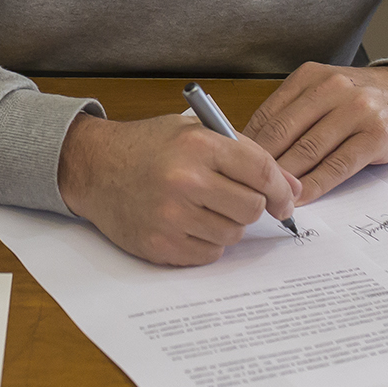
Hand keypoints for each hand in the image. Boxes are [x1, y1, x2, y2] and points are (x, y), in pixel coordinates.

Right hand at [57, 112, 299, 265]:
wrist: (95, 167)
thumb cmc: (148, 147)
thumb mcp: (195, 132)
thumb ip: (245, 155)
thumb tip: (292, 188)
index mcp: (198, 146)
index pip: (261, 172)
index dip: (281, 189)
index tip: (285, 200)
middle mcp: (185, 181)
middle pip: (252, 208)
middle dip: (252, 206)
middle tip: (235, 199)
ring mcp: (171, 217)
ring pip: (232, 234)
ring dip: (226, 224)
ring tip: (202, 207)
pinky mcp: (160, 245)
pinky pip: (208, 254)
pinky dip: (205, 242)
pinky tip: (186, 222)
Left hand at [244, 63, 387, 202]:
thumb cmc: (360, 100)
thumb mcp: (323, 92)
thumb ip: (291, 113)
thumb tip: (248, 148)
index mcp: (310, 77)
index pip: (268, 115)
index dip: (247, 146)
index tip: (233, 169)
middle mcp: (332, 88)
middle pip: (283, 133)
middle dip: (261, 165)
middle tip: (243, 189)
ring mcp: (356, 110)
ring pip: (308, 151)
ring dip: (285, 180)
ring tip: (269, 199)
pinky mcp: (376, 135)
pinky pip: (337, 165)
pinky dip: (316, 185)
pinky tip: (302, 199)